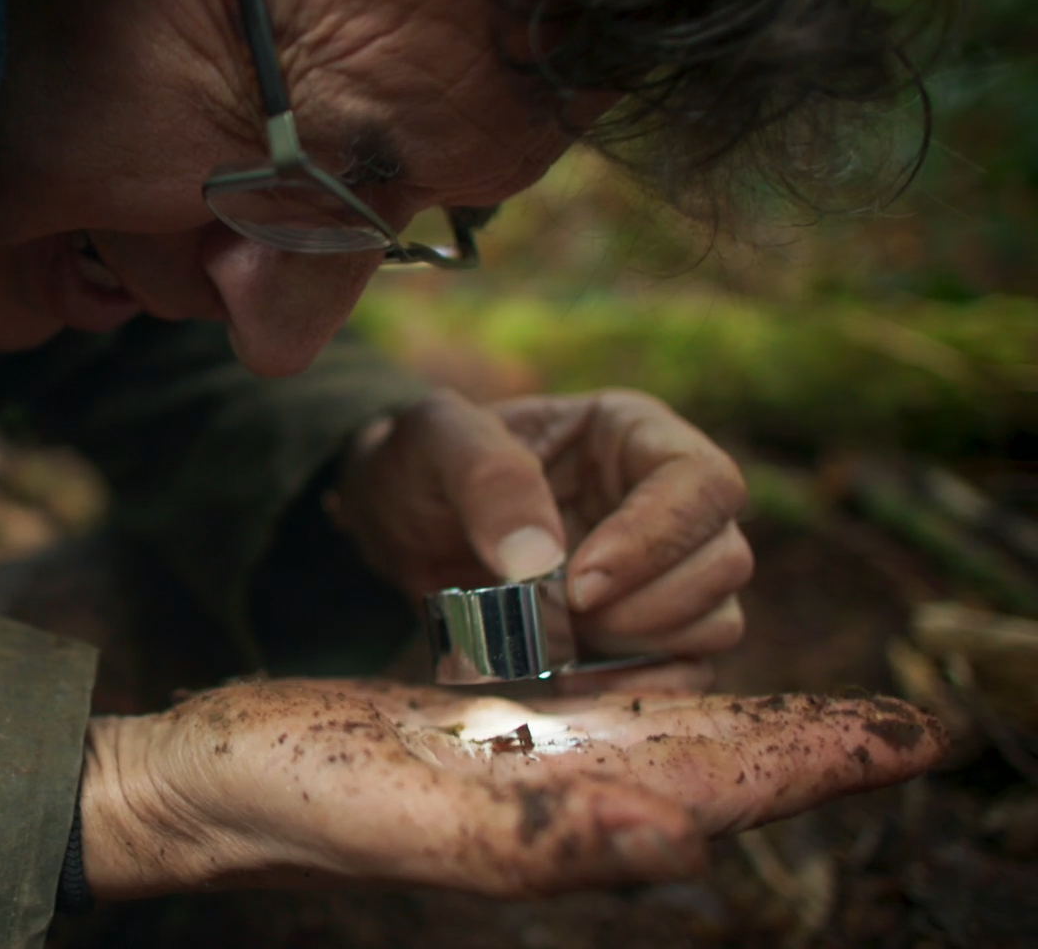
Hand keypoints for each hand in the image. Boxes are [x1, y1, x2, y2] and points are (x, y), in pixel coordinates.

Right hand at [79, 678, 944, 898]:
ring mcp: (521, 766)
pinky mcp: (478, 737)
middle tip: (908, 727)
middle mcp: (560, 795)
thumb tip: (691, 837)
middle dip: (811, 746)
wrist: (213, 780)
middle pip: (716, 765)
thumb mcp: (423, 816)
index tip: (919, 737)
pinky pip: (588, 714)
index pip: (727, 790)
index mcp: (565, 820)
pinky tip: (669, 687)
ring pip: (662, 739)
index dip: (822, 763)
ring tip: (820, 712)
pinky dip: (651, 697)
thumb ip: (551, 836)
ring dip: (749, 723)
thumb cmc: (298, 799)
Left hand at [328, 389, 751, 690]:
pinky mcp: (642, 633)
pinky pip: (686, 673)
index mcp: (632, 435)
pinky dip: (637, 688)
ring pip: (715, 622)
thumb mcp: (434, 441)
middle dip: (644, 604)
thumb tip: (539, 560)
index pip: (704, 482)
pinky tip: (570, 682)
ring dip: (638, 645)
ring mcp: (662, 572)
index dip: (656, 539)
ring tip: (553, 635)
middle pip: (725, 560)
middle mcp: (667, 502)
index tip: (579, 583)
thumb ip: (487, 480)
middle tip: (558, 612)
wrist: (399, 522)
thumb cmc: (423, 465)